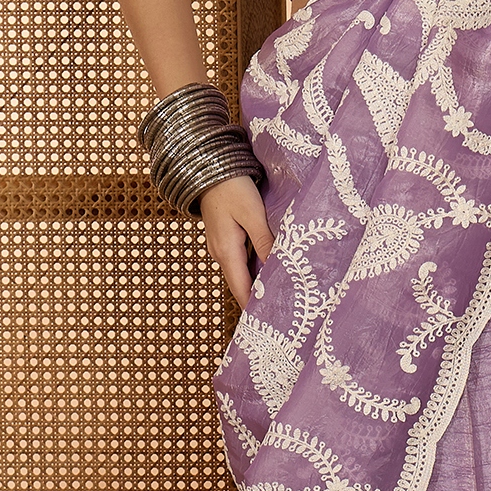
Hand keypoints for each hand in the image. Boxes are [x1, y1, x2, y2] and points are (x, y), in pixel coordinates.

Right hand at [201, 174, 273, 305]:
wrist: (208, 168)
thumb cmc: (232, 188)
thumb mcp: (252, 213)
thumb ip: (264, 240)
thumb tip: (276, 266)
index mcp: (227, 251)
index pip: (241, 289)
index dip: (254, 307)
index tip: (269, 322)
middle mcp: (221, 254)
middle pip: (241, 284)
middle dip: (258, 298)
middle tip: (282, 310)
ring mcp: (221, 246)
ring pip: (241, 272)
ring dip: (257, 282)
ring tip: (280, 292)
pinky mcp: (225, 237)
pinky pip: (240, 260)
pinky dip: (253, 268)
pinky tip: (268, 267)